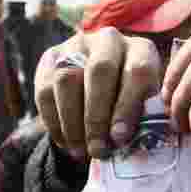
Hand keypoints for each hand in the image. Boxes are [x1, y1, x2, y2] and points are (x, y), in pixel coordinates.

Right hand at [33, 31, 161, 159]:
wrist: (102, 86)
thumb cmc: (131, 102)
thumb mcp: (145, 106)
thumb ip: (144, 119)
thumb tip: (135, 144)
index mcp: (141, 49)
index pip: (137, 71)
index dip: (128, 106)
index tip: (119, 138)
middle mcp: (109, 40)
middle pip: (99, 71)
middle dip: (96, 117)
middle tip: (97, 149)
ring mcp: (77, 45)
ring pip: (67, 80)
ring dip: (73, 122)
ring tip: (81, 151)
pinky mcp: (51, 57)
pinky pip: (45, 90)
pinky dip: (54, 122)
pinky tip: (66, 142)